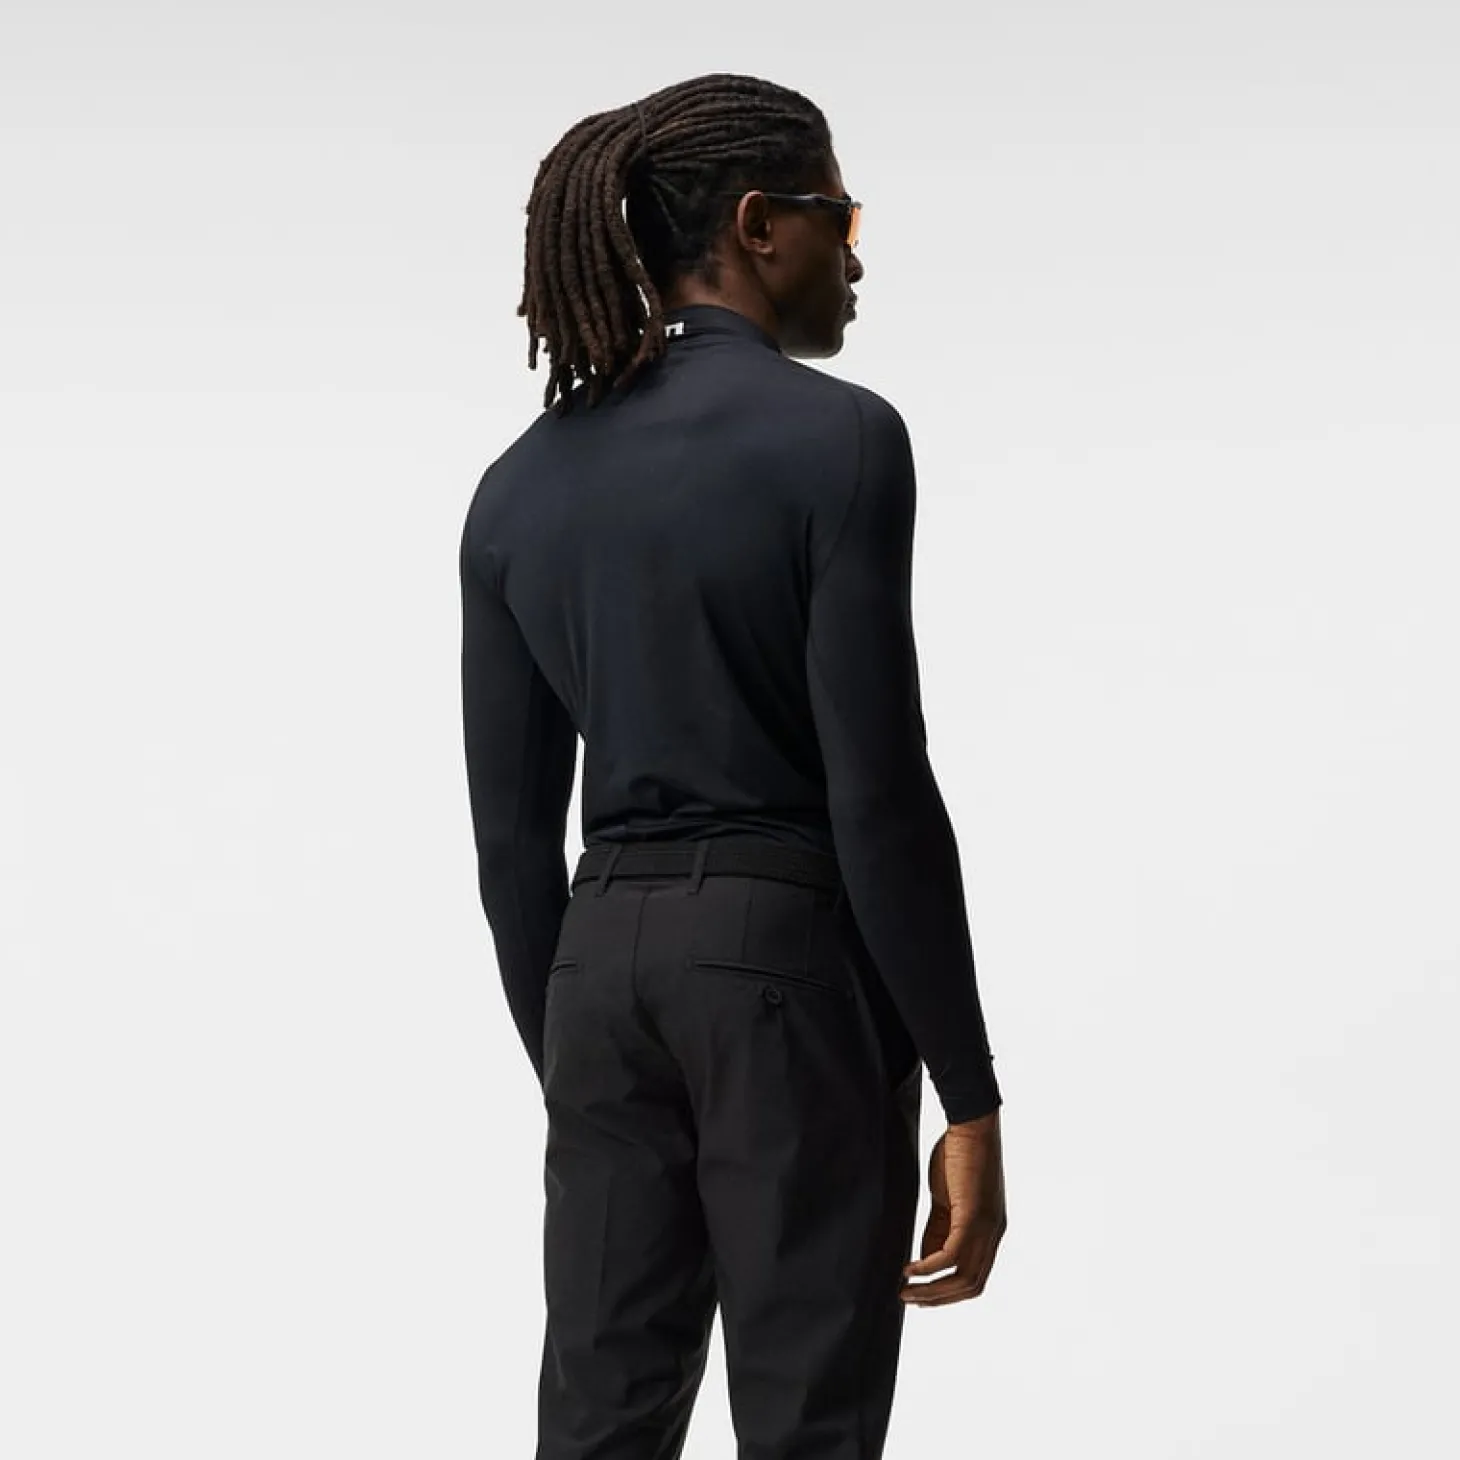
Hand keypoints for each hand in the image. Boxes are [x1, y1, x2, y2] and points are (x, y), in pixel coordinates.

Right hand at [900, 1110, 1006, 1306]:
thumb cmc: (958, 1155)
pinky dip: (929, 1267)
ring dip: (932, 1291)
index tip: (921, 1297)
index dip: (948, 1293)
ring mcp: (987, 1228)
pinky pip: (951, 1255)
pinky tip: (910, 1269)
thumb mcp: (947, 1199)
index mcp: (990, 1231)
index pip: (974, 1277)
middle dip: (938, 1299)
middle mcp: (993, 1235)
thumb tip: (927, 1259)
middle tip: (909, 1301)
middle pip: (970, 1286)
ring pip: (963, 1278)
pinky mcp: (974, 1217)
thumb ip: (939, 1229)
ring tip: (905, 1292)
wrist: (971, 1124)